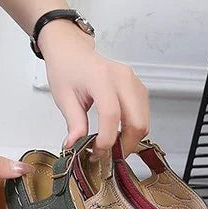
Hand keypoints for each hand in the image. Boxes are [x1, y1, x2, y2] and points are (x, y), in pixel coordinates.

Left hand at [40, 20, 149, 155]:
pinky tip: (117, 134)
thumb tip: (74, 146)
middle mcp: (123, 78)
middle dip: (124, 145)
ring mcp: (133, 81)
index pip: (111, 115)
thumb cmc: (66, 69)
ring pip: (143, 120)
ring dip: (130, 139)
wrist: (72, 51)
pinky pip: (143, 114)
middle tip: (106, 156)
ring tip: (111, 147)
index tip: (95, 153)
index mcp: (101, 78)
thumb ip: (74, 123)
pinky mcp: (137, 87)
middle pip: (137, 121)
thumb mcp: (63, 98)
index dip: (106, 139)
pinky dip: (133, 129)